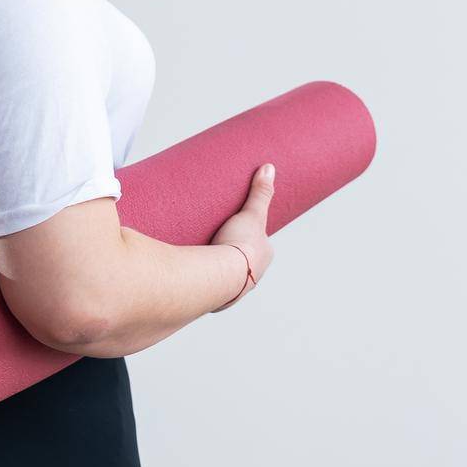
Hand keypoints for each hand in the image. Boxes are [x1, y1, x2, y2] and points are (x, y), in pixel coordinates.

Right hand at [209, 163, 276, 311]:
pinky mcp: (218, 299)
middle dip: (232, 253)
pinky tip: (197, 277)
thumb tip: (269, 167)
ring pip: (228, 276)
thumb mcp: (252, 214)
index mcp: (264, 256)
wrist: (220, 277)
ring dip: (219, 269)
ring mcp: (237, 289)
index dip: (247, 234)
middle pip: (243, 260)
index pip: (258, 243)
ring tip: (203, 257)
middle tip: (216, 241)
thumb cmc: (240, 245)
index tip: (234, 228)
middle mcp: (254, 276)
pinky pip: (213, 288)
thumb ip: (260, 193)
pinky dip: (207, 282)